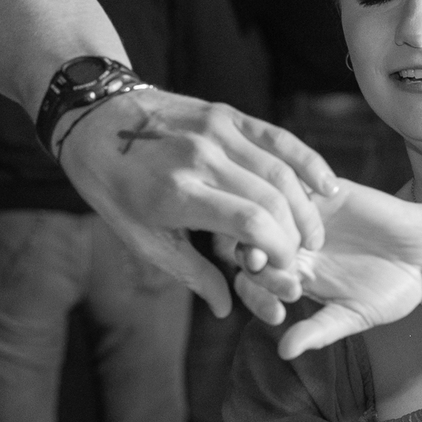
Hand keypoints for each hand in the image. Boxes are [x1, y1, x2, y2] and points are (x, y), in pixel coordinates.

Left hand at [53, 89, 335, 316]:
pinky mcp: (227, 113)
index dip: (279, 250)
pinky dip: (307, 162)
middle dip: (297, 233)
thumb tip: (226, 308)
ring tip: (315, 231)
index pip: (250, 224)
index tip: (287, 268)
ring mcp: (216, 131)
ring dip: (306, 204)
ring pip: (281, 169)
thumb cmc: (114, 187)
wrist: (95, 120)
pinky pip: (278, 138)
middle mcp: (201, 159)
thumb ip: (191, 272)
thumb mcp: (142, 238)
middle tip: (305, 255)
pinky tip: (326, 186)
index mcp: (177, 195)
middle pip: (272, 199)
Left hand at [240, 181, 421, 359]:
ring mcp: (307, 216)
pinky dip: (299, 201)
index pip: (253, 281)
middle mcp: (292, 244)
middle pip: (250, 245)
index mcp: (291, 274)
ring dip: (274, 229)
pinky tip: (316, 224)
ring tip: (290, 250)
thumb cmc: (392, 290)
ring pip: (269, 214)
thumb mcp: (353, 315)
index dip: (258, 296)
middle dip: (255, 260)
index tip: (279, 314)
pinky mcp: (328, 192)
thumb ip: (318, 331)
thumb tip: (284, 352)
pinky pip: (300, 186)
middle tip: (266, 270)